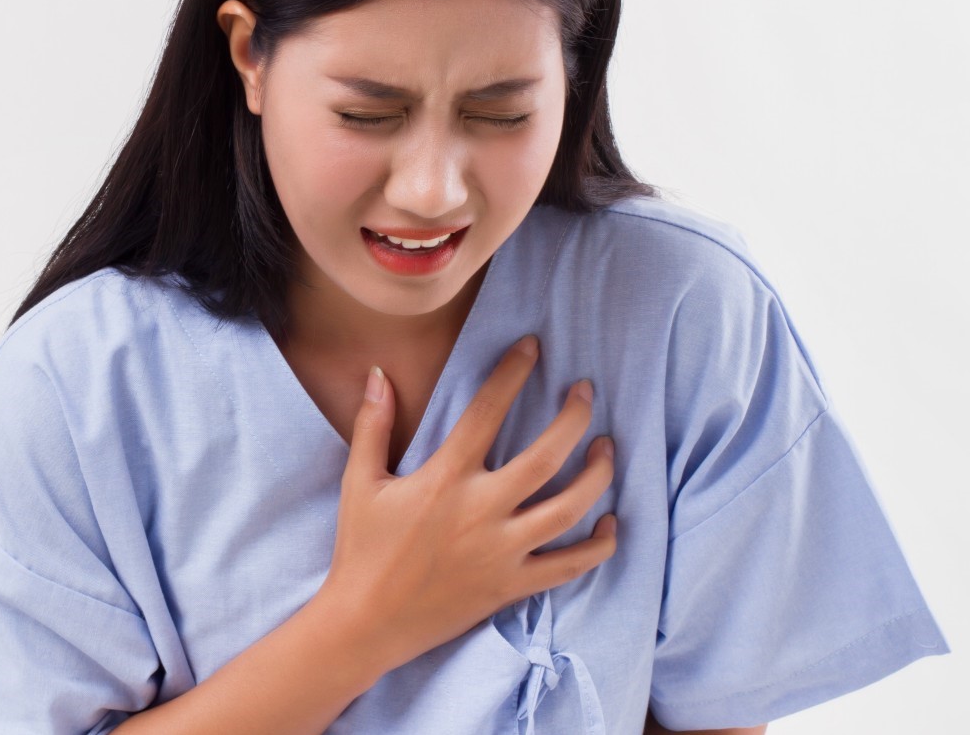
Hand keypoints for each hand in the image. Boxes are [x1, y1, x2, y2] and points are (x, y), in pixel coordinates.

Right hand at [316, 334, 616, 675]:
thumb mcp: (359, 482)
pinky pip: (569, 566)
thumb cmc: (361, 549)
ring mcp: (502, 551)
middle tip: (585, 392)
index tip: (532, 346)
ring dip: (597, 474)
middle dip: (575, 417)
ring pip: (569, 507)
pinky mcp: (512, 586)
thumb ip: (373, 425)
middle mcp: (481, 510)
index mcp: (445, 478)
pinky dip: (598, 546)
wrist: (364, 623)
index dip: (513, 372)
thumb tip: (377, 374)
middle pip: (547, 455)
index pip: (488, 411)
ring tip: (607, 448)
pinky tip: (610, 522)